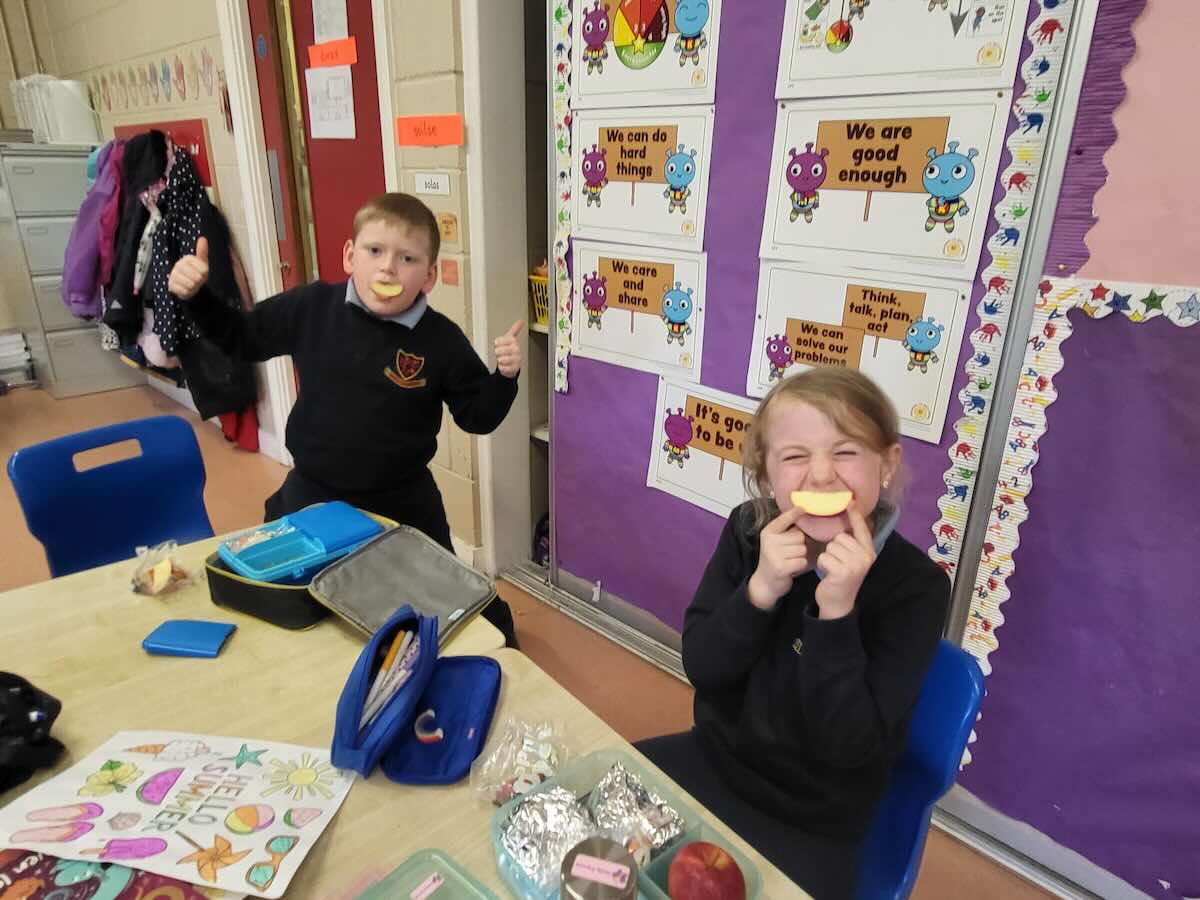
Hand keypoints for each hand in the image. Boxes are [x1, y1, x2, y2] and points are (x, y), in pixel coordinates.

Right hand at [168, 236, 208, 299]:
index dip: (205, 274)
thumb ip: (202, 251)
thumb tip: (202, 238)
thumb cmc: (197, 272)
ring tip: (193, 284)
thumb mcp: (203, 262)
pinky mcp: (171, 285)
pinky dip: (188, 292)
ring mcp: (173, 275)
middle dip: (200, 281)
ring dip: (194, 287)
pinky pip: (185, 291)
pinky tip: (187, 289)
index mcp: (187, 258)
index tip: (203, 273)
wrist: (189, 285)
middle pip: (197, 277)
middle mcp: (178, 265)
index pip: (203, 269)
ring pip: (191, 284)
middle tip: (198, 280)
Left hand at [495, 320, 522, 377]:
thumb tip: (521, 321)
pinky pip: (502, 368)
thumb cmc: (509, 351)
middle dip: (498, 353)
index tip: (499, 344)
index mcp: (514, 341)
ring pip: (500, 359)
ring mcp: (516, 359)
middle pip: (498, 351)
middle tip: (501, 353)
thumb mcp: (510, 338)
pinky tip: (504, 365)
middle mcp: (516, 350)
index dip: (497, 344)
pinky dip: (501, 367)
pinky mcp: (514, 368)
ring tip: (503, 359)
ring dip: (499, 360)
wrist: (513, 364)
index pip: (498, 341)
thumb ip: (515, 329)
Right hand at [747, 506, 809, 610]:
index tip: (803, 508)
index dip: (795, 513)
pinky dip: (800, 566)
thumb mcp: (776, 541)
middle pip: (799, 536)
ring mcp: (774, 554)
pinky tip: (792, 568)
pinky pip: (802, 561)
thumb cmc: (776, 558)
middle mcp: (769, 541)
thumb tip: (804, 512)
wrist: (765, 582)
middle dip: (800, 544)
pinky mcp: (781, 567)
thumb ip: (787, 530)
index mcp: (768, 532)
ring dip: (801, 556)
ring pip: (802, 549)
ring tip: (790, 560)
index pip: (784, 518)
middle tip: (790, 553)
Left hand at [814, 504, 875, 619]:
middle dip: (833, 548)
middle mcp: (866, 557)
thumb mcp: (851, 559)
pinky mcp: (843, 572)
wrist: (838, 602)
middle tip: (837, 563)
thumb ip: (852, 542)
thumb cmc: (841, 576)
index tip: (850, 500)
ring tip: (833, 568)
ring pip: (831, 546)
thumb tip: (849, 517)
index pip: (862, 528)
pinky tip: (828, 574)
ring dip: (827, 557)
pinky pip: (824, 557)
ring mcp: (855, 565)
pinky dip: (822, 565)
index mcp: (869, 551)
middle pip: (840, 537)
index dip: (855, 514)